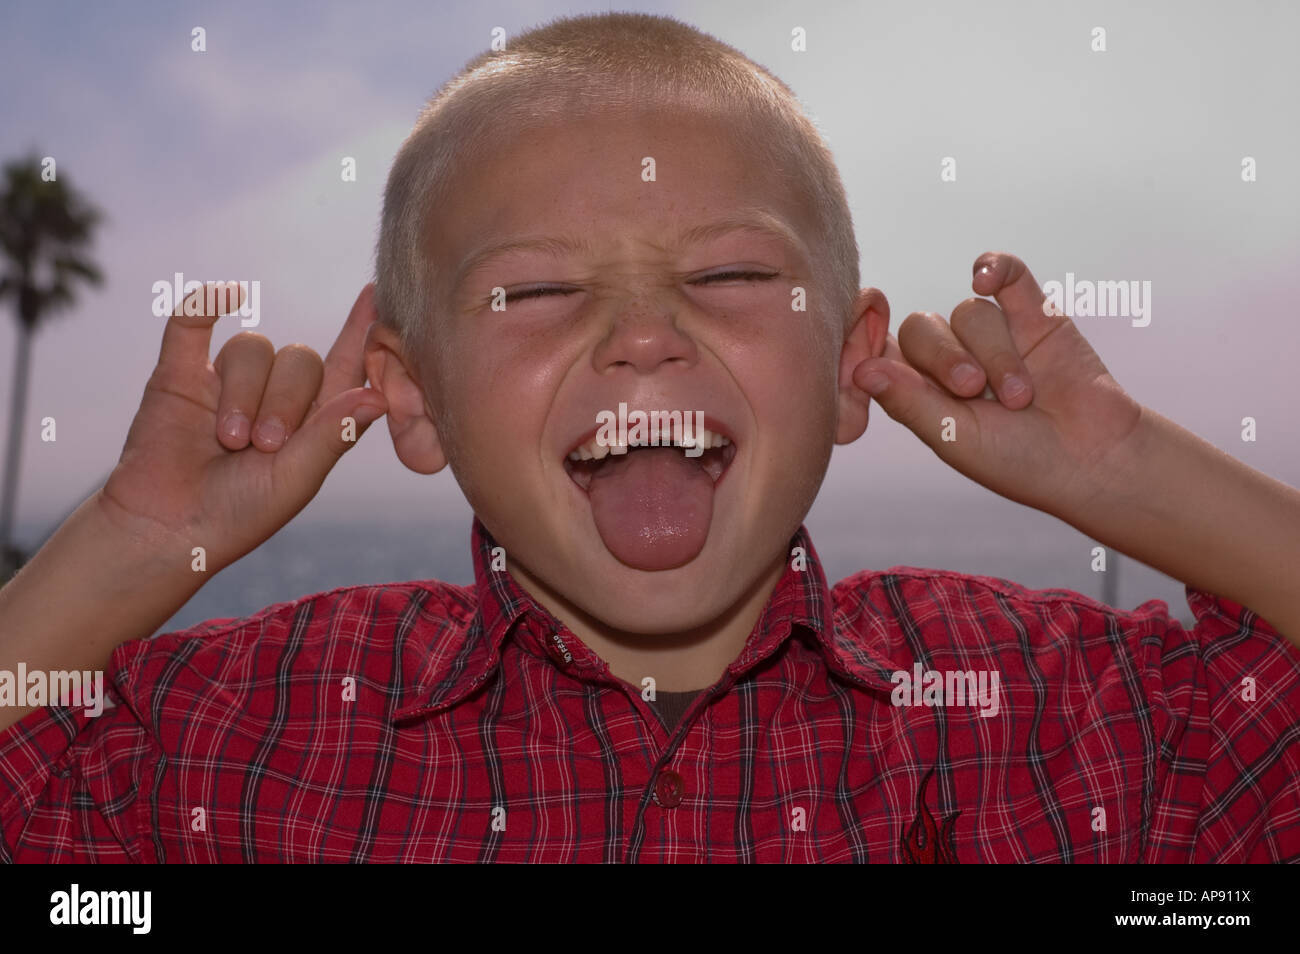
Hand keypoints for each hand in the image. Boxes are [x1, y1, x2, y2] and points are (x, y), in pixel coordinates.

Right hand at [97, 283, 387, 573]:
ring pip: (252, 349)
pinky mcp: (179, 375)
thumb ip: (333, 434)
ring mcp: (227, 382)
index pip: (346, 367)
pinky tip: (223, 296)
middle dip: (285, 400)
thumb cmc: (239, 514)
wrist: (166, 529)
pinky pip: (193, 325)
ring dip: (244, 392)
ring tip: (230, 440)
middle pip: (299, 358)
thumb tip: (379, 396)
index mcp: (313, 421)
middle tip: (263, 445)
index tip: (377, 295)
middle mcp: (274, 396)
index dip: (360, 333)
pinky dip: (204, 305)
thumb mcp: (296, 479)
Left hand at [853, 252, 1143, 518]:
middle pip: (922, 329)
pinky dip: (994, 267)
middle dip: (946, 358)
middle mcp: (950, 359)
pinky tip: (984, 279)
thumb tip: (860, 369)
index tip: (865, 349)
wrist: (1095, 458)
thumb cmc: (1020, 461)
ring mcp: (992, 334)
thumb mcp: (955, 437)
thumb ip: (909, 401)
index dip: (869, 344)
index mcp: (919, 391)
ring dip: (996, 354)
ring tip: (1022, 397)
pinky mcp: (1033, 313)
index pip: (879, 352)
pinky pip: (1006, 274)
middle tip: (974, 390)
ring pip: (971, 313)